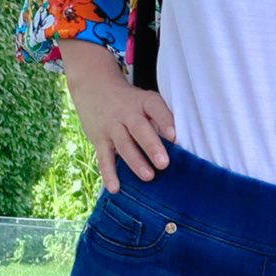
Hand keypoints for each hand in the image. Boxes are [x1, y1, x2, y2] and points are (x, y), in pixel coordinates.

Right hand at [58, 39, 176, 190]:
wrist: (94, 87)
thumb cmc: (130, 101)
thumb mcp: (145, 101)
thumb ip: (160, 120)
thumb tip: (180, 145)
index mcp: (143, 102)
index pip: (155, 108)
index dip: (164, 121)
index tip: (175, 135)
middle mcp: (127, 113)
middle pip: (139, 129)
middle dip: (151, 146)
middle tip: (164, 163)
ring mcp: (112, 127)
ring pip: (123, 145)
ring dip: (135, 162)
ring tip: (148, 177)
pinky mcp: (99, 139)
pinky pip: (104, 158)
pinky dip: (109, 174)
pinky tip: (115, 188)